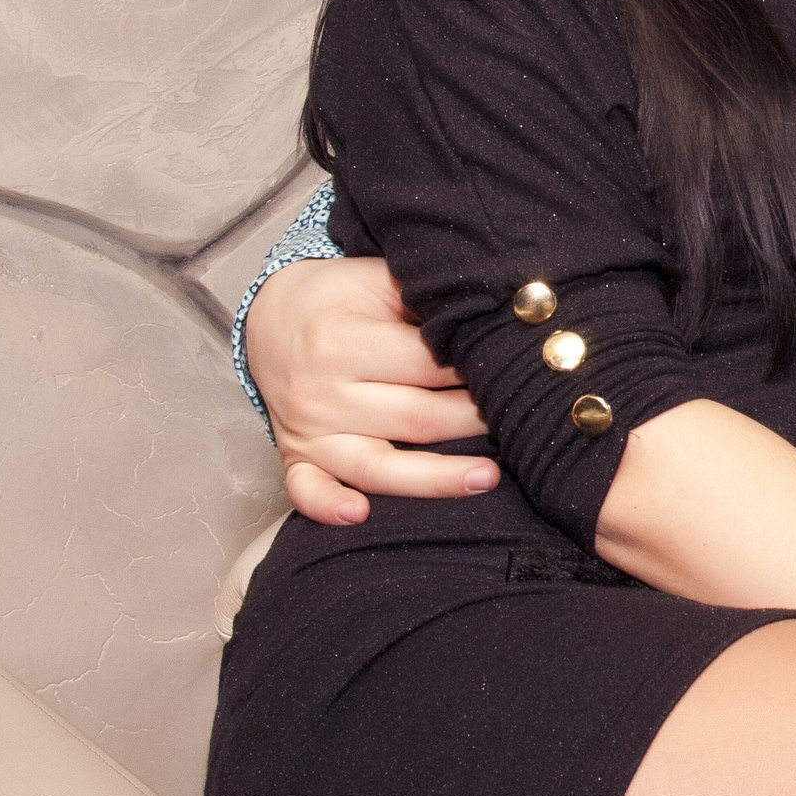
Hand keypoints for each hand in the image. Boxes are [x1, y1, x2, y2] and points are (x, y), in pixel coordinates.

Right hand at [248, 256, 493, 526]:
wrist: (272, 316)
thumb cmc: (341, 297)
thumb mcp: (380, 279)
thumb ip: (427, 300)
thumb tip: (492, 318)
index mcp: (343, 341)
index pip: (427, 366)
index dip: (476, 369)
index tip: (516, 373)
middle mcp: (322, 392)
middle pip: (416, 417)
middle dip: (475, 420)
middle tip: (524, 420)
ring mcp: (308, 430)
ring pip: (378, 466)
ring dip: (434, 479)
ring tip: (487, 478)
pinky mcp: (296, 456)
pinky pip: (306, 490)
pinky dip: (328, 505)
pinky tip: (358, 515)